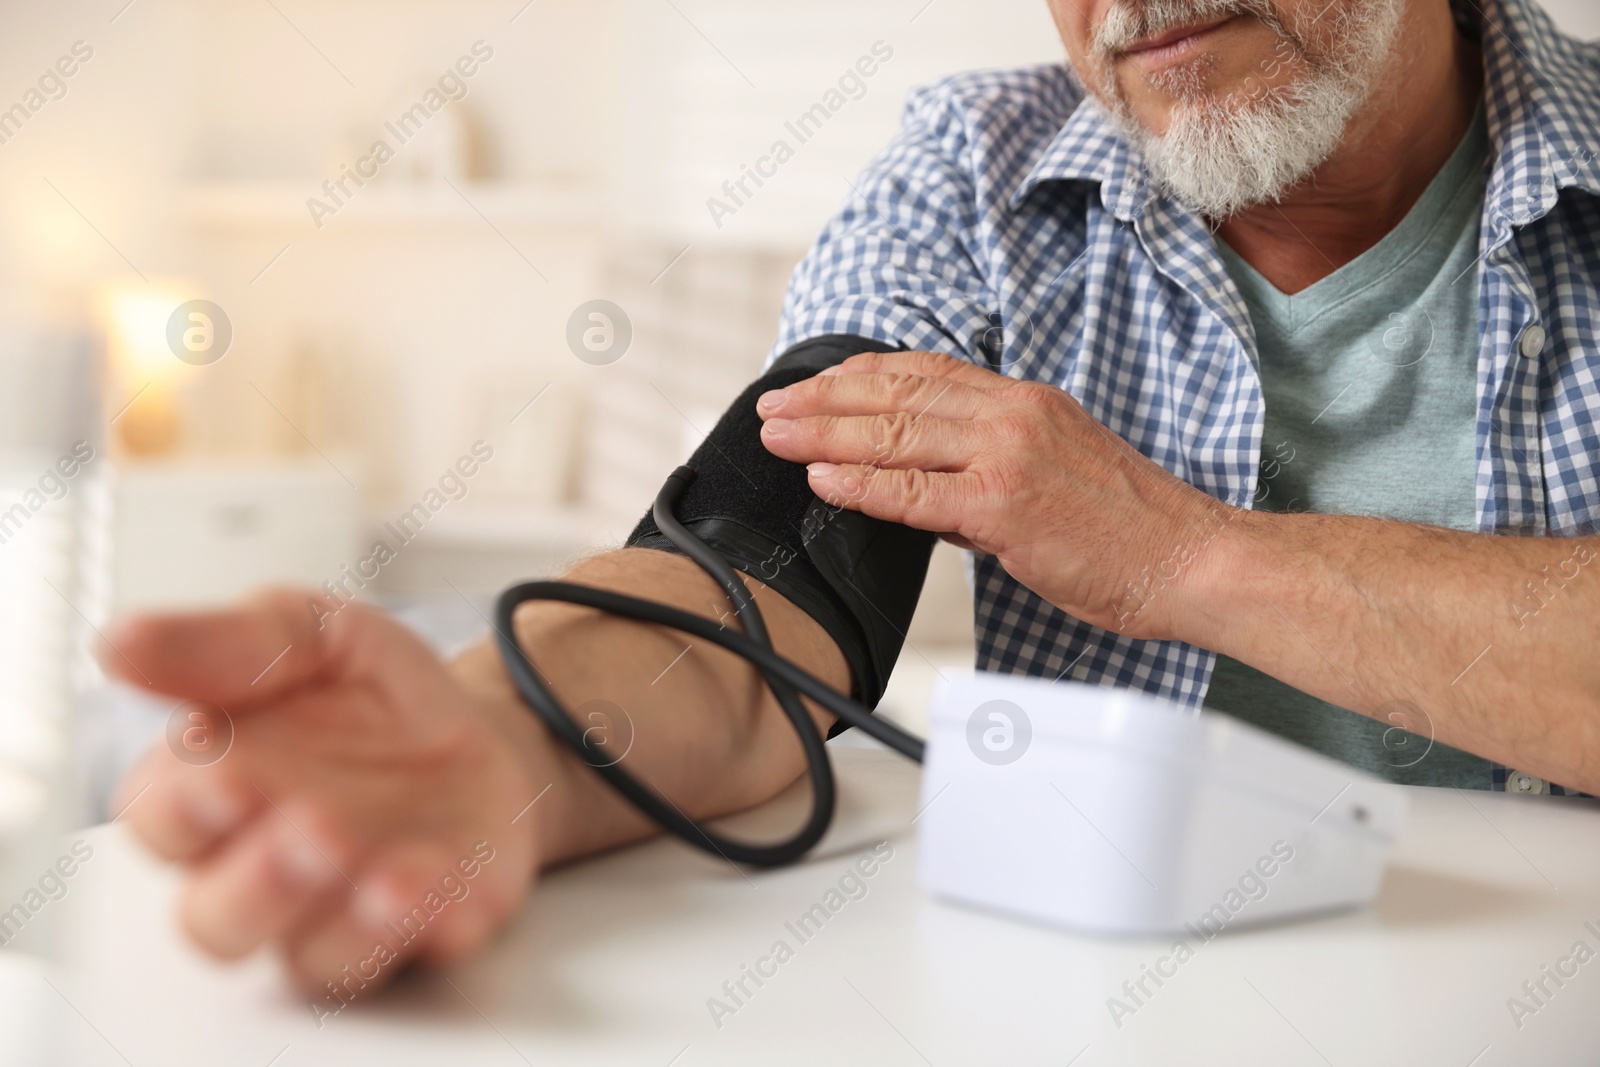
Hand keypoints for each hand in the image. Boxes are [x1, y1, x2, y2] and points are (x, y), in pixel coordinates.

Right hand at [103, 591, 547, 1000]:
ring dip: (343, 922)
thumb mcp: (310, 633)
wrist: (484, 724)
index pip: (162, 822)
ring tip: (386, 874)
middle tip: (314, 829)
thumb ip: (227, 644)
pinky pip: (411, 955)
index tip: (223, 778)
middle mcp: (263, 867)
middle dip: (260, 885)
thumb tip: (123, 643)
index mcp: (214, 789)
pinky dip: (424, 925)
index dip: (182, 812)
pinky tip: (438, 876)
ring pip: (309, 958)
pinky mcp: (421, 929)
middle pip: (219, 919)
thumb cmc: (371, 692)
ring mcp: (340, 909)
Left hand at [756, 351, 1230, 638]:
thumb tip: (925, 485)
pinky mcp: (1006, 506)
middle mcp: (1013, 414)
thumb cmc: (1128, 527)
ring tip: (778, 435)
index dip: (860, 375)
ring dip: (825, 434)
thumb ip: (988, 467)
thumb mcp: (1058, 468)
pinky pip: (915, 492)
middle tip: (773, 406)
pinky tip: (821, 480)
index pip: (925, 372)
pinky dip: (861, 484)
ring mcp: (1008, 457)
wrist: (1187, 558)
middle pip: (897, 395)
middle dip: (824, 400)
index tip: (815, 384)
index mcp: (1026, 400)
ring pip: (896, 435)